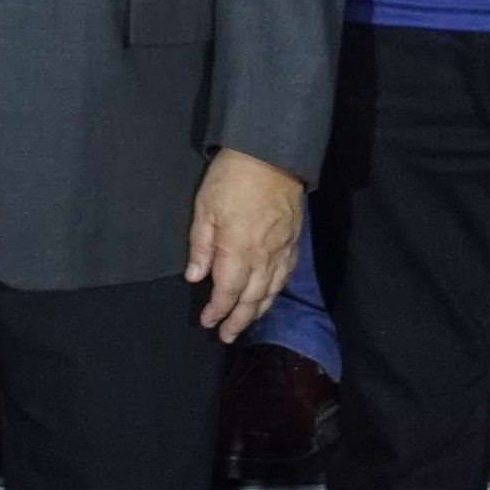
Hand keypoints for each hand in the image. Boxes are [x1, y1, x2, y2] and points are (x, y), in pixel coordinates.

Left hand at [185, 148, 303, 338]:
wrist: (272, 153)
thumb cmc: (232, 177)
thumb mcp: (205, 207)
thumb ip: (201, 245)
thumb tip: (195, 277)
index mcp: (238, 250)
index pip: (228, 291)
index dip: (218, 310)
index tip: (208, 322)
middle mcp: (263, 257)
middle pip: (252, 298)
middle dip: (239, 319)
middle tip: (227, 335)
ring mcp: (282, 250)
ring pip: (271, 290)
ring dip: (258, 310)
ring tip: (247, 323)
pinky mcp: (294, 240)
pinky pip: (286, 275)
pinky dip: (277, 291)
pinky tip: (271, 295)